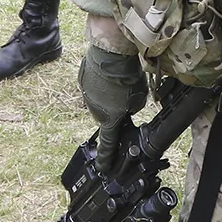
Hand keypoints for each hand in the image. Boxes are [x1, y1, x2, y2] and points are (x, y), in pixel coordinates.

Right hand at [78, 47, 147, 173]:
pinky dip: (101, 79)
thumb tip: (128, 107)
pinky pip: (94, 83)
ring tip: (120, 80)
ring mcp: (85, 95)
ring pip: (99, 99)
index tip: (103, 167)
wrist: (110, 54)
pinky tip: (111, 71)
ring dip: (108, 93)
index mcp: (108, 119)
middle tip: (126, 96)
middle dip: (115, 109)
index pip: (108, 143)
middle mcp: (94, 110)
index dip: (106, 156)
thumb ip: (133, 108)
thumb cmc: (127, 78)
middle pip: (106, 115)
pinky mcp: (82, 79)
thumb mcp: (139, 98)